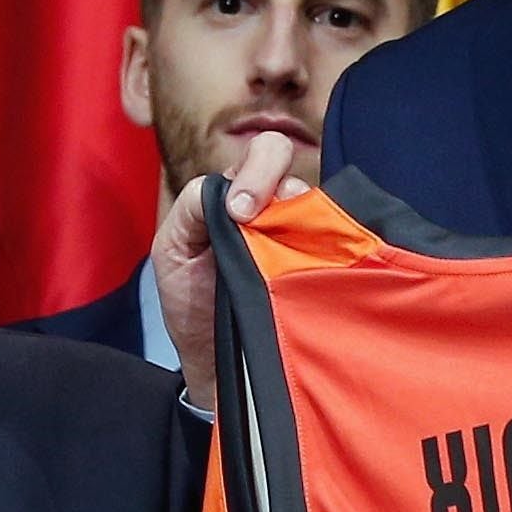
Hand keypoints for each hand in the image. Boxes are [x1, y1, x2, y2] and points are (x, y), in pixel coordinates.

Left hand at [153, 129, 305, 414]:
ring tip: (276, 253)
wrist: (211, 359)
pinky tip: (308, 270)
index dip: (257, 171)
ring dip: (299, 218)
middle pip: (291, 165)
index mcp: (238, 195)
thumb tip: (228, 190)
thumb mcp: (172, 249)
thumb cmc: (191, 300)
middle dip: (272, 179)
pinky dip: (328, 248)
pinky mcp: (323, 268)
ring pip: (316, 202)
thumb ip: (192, 207)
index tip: (238, 212)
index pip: (264, 152)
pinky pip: (339, 244)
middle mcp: (274, 207)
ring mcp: (301, 236)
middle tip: (249, 219)